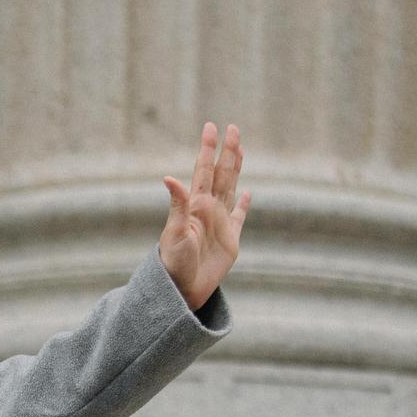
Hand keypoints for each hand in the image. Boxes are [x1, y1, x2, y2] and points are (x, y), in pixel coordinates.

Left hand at [159, 122, 250, 311]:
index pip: (203, 170)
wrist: (182, 290)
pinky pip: (239, 217)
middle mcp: (208, 210)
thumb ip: (177, 205)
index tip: (211, 127)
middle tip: (231, 128)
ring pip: (231, 188)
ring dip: (235, 169)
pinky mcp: (230, 240)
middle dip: (227, 152)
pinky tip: (247, 193)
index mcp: (195, 206)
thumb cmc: (174, 263)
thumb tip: (169, 178)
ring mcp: (220, 223)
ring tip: (238, 150)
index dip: (208, 149)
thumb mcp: (175, 233)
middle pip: (221, 174)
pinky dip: (244, 205)